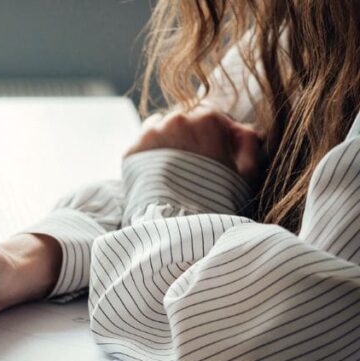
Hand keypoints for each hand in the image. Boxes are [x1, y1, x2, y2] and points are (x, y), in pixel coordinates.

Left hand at [125, 106, 263, 186]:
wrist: (180, 223)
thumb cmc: (218, 198)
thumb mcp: (247, 171)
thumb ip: (248, 142)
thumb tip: (242, 130)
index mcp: (207, 119)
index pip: (211, 117)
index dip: (214, 134)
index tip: (214, 151)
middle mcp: (177, 119)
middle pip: (184, 121)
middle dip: (189, 136)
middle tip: (192, 162)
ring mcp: (151, 134)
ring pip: (160, 129)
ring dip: (167, 141)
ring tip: (173, 167)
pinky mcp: (132, 151)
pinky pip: (141, 146)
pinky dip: (148, 155)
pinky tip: (157, 173)